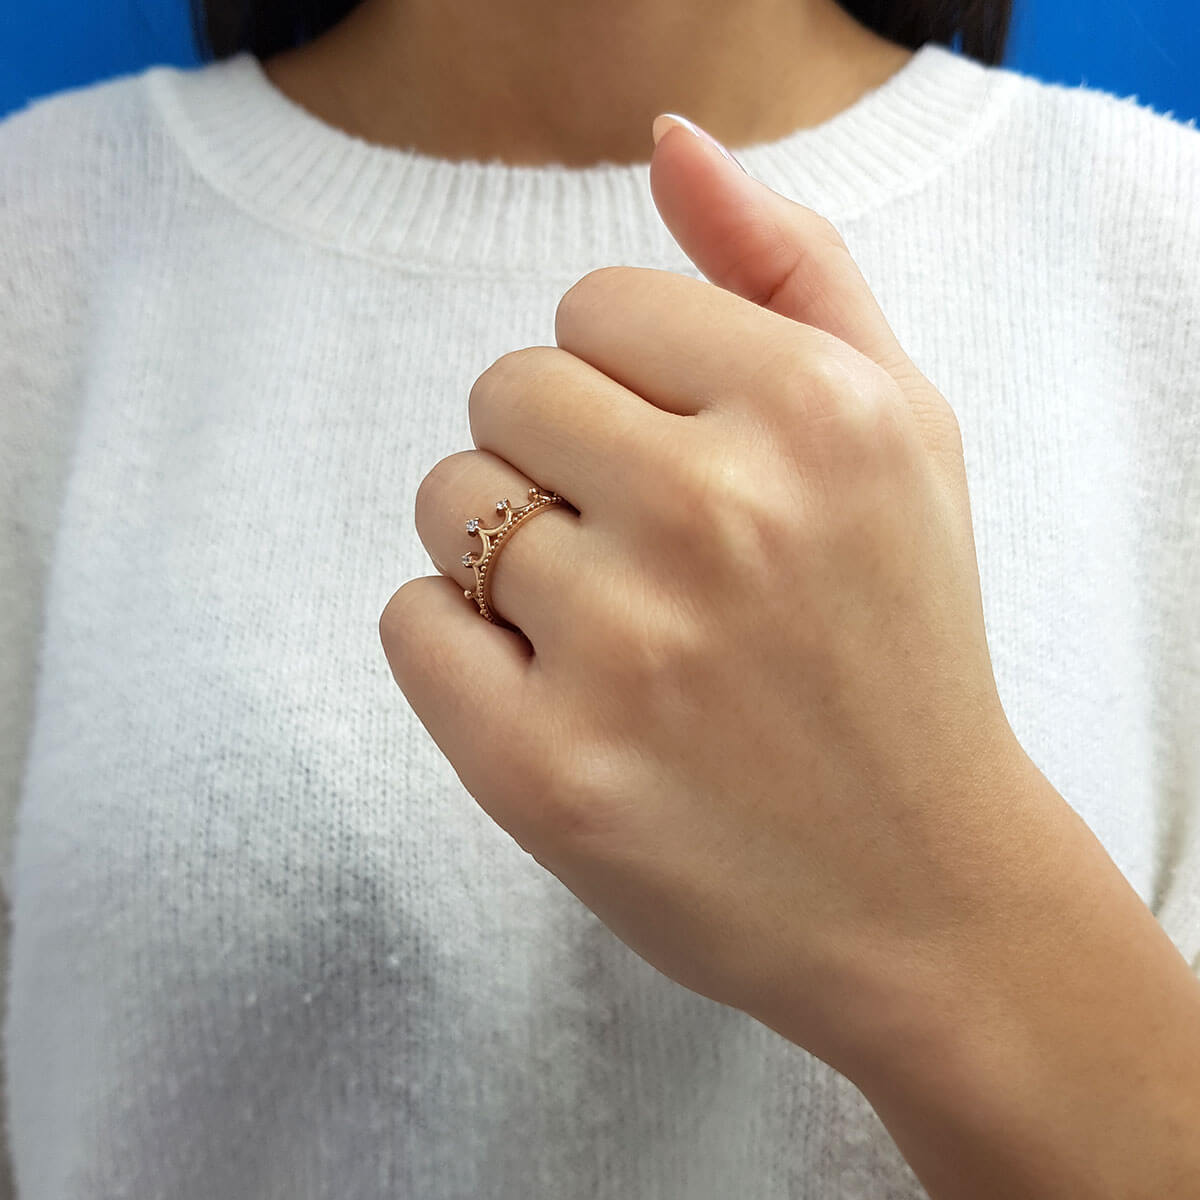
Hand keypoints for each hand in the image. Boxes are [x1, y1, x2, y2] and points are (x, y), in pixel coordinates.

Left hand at [379, 116, 1071, 1080]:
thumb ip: (791, 267)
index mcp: (816, 412)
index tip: (680, 463)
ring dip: (504, 553)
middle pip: (504, 389)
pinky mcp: (541, 771)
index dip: (626, 383)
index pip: (594, 302)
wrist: (920, 890)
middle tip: (642, 554)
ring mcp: (625, 650)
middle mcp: (720, 516)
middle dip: (554, 457)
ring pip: (448, 502)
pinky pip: (408, 623)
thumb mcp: (903, 430)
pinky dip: (457, 648)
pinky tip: (554, 695)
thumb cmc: (901, 646)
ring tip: (608, 632)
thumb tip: (669, 144)